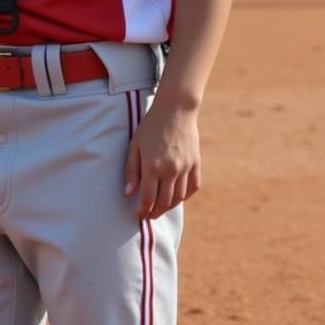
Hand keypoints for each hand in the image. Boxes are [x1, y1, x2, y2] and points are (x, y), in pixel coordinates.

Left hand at [124, 100, 200, 219]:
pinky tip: (177, 197)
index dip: (142, 211)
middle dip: (155, 212)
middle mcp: (170, 169)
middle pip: (163, 202)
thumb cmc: (151, 125)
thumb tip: (128, 194)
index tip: (139, 216)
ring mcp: (185, 166)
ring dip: (169, 207)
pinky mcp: (195, 162)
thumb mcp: (135, 145)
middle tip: (149, 215)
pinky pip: (193, 187)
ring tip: (161, 208)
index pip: (147, 198)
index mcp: (152, 165)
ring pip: (178, 198)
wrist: (176, 109)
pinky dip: (185, 196)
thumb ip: (131, 171)